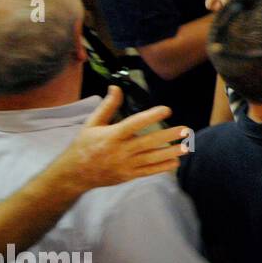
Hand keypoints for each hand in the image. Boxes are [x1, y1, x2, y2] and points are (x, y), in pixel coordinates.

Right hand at [53, 86, 189, 188]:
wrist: (74, 174)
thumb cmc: (83, 145)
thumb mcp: (91, 124)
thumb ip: (107, 106)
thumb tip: (115, 87)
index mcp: (111, 136)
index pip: (134, 124)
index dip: (151, 116)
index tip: (167, 109)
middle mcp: (120, 151)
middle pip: (148, 142)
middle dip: (168, 136)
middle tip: (185, 130)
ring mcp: (125, 165)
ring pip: (152, 159)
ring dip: (170, 152)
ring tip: (187, 147)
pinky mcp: (128, 175)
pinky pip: (148, 171)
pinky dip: (162, 167)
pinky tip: (176, 161)